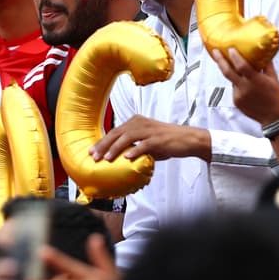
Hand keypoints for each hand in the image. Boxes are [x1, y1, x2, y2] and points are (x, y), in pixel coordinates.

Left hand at [90, 116, 210, 162]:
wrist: (187, 139)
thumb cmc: (166, 141)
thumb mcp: (146, 141)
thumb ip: (133, 145)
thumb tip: (119, 157)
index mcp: (136, 121)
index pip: (114, 131)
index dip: (102, 141)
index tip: (91, 151)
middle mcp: (140, 123)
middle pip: (117, 133)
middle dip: (103, 145)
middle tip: (93, 156)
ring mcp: (149, 130)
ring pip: (127, 137)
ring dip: (115, 148)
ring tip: (107, 158)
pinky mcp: (158, 139)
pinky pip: (144, 144)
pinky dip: (135, 150)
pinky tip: (127, 157)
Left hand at [210, 48, 278, 124]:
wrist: (273, 117)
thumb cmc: (276, 96)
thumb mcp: (274, 79)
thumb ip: (267, 65)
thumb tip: (264, 52)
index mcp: (255, 81)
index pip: (241, 66)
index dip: (234, 57)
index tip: (230, 49)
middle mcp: (244, 88)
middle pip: (227, 72)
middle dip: (220, 60)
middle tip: (215, 51)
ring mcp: (238, 96)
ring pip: (231, 81)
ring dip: (232, 74)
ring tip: (235, 68)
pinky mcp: (236, 102)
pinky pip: (234, 89)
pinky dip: (237, 84)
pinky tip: (244, 85)